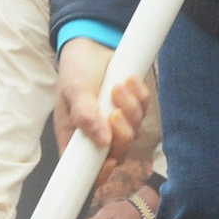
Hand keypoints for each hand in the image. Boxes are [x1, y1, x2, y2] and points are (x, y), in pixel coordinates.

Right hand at [55, 39, 152, 165]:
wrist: (91, 45)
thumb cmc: (75, 70)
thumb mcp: (74, 90)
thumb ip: (85, 116)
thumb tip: (103, 141)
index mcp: (76, 138)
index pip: (89, 169)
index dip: (102, 173)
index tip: (110, 160)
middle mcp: (97, 135)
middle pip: (118, 153)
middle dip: (122, 134)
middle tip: (114, 112)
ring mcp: (116, 123)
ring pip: (134, 132)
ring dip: (130, 109)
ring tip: (117, 86)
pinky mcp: (132, 109)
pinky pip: (145, 111)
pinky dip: (140, 96)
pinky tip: (129, 80)